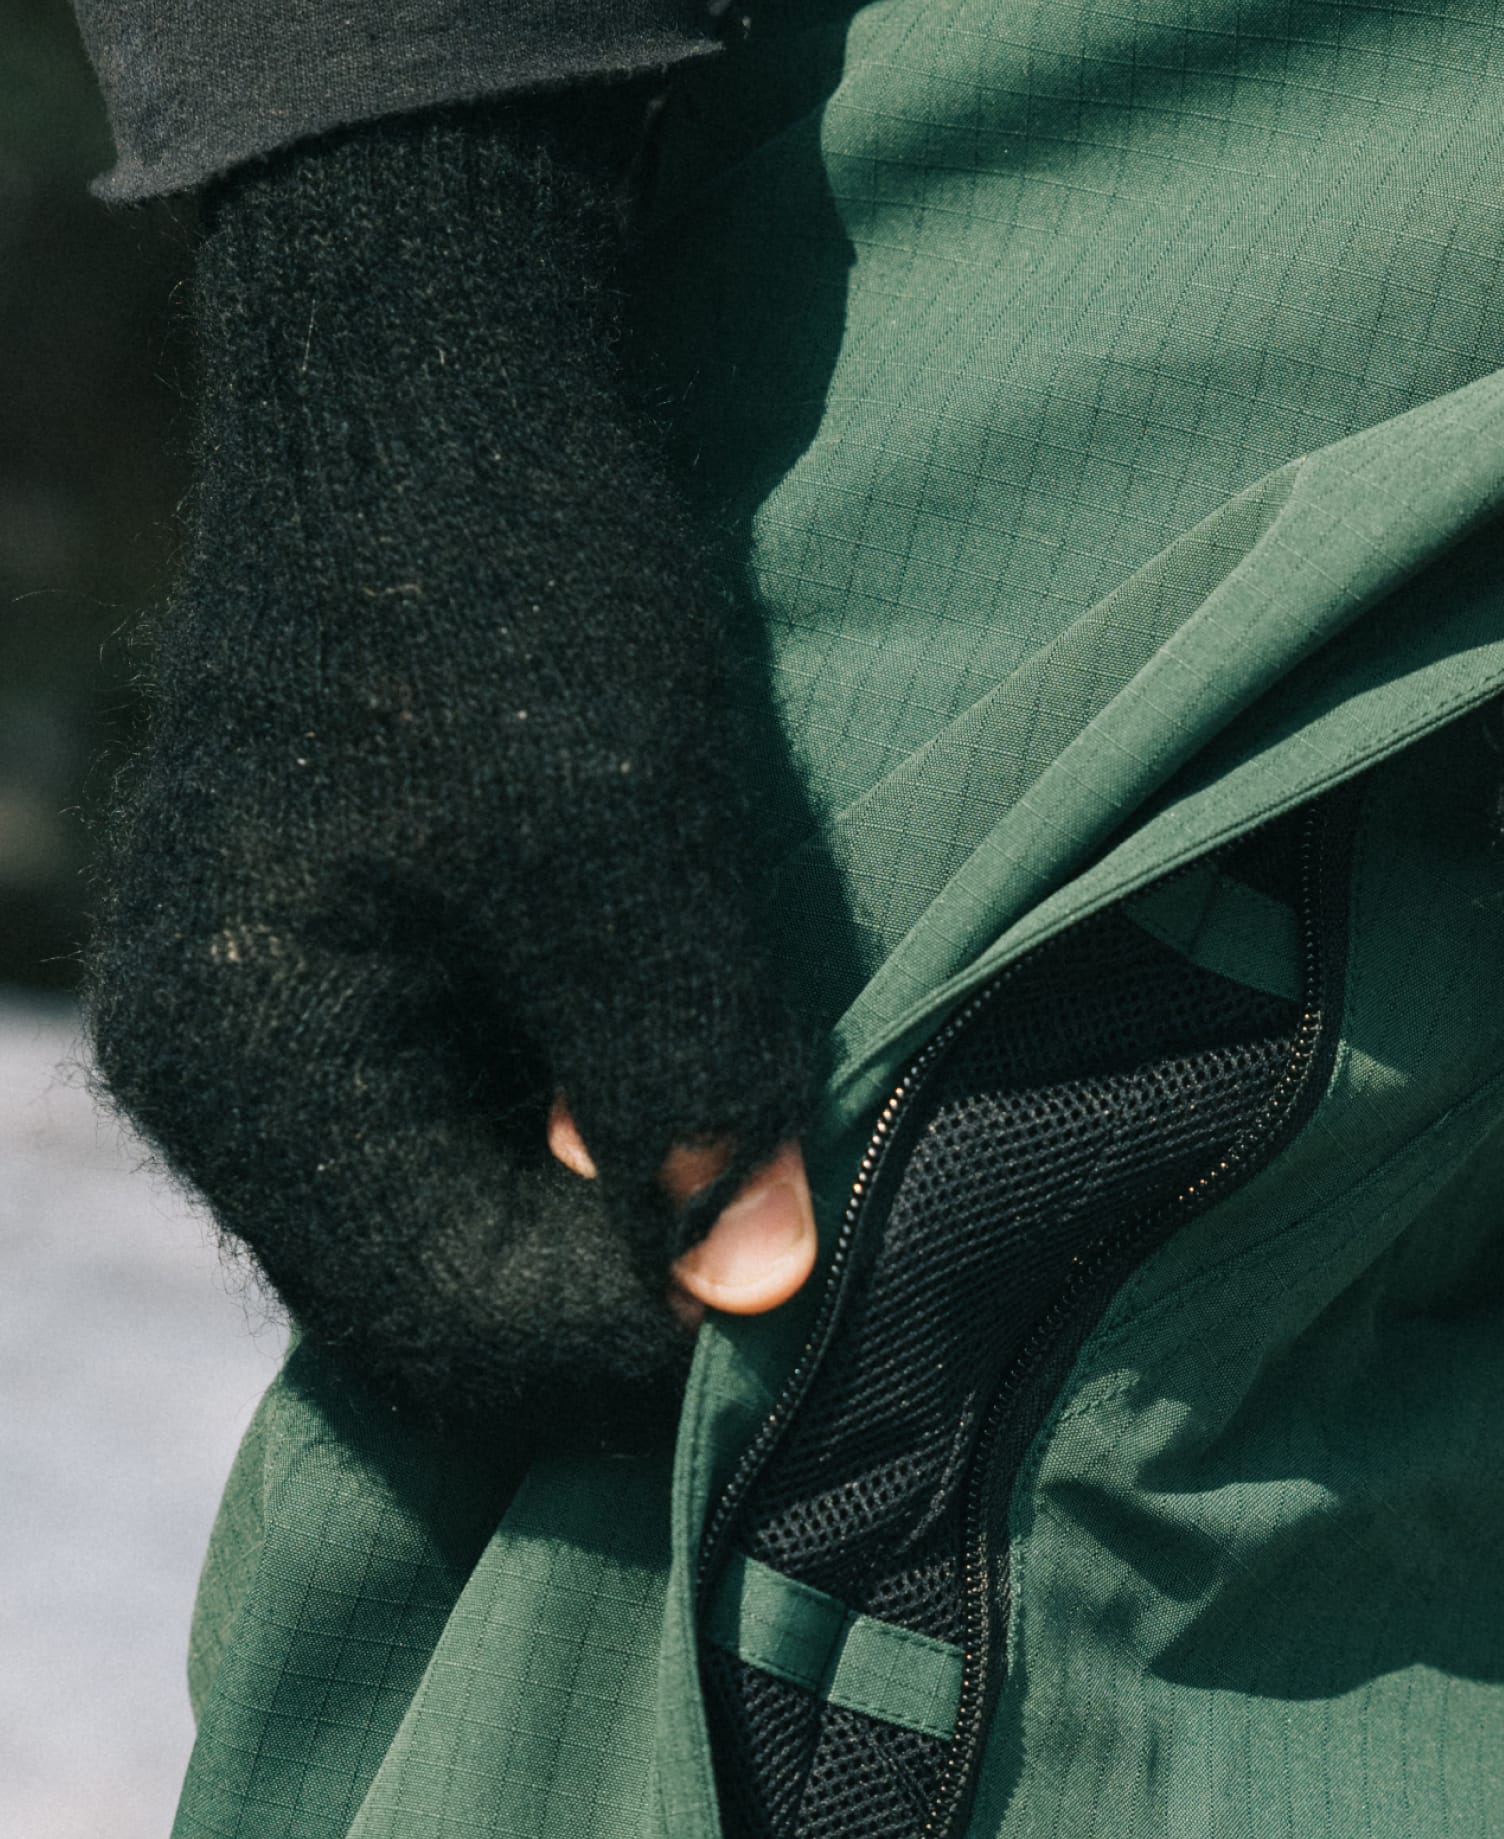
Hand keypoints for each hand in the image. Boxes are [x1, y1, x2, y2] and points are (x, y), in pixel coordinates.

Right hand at [85, 97, 822, 1453]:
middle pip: (447, 1333)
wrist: (421, 386)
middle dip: (629, 1317)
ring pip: (465, 1270)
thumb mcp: (620, 834)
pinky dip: (588, 1185)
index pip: (463, 1330)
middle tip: (805, 1248)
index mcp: (253, 1072)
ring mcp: (280, 1070)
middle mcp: (232, 1105)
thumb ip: (685, 1072)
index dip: (654, 1339)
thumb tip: (758, 1298)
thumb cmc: (510, 587)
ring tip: (759, 1180)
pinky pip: (470, 1181)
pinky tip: (689, 1122)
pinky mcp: (347, 1025)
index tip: (821, 1278)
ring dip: (617, 1258)